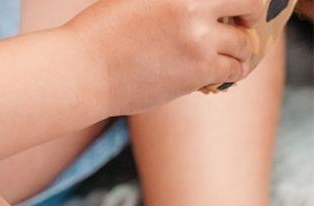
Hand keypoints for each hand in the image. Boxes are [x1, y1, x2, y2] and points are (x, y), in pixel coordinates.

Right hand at [66, 0, 263, 114]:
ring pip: (244, 44)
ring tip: (236, 55)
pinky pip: (230, 70)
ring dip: (242, 49)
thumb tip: (188, 7)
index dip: (238, 0)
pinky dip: (231, 71)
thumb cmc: (99, 34)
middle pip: (249, 6)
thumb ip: (170, 0)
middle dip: (249, 16)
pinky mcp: (196, 72)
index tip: (233, 7)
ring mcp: (199, 41)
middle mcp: (195, 7)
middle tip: (243, 25)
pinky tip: (222, 72)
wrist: (81, 72)